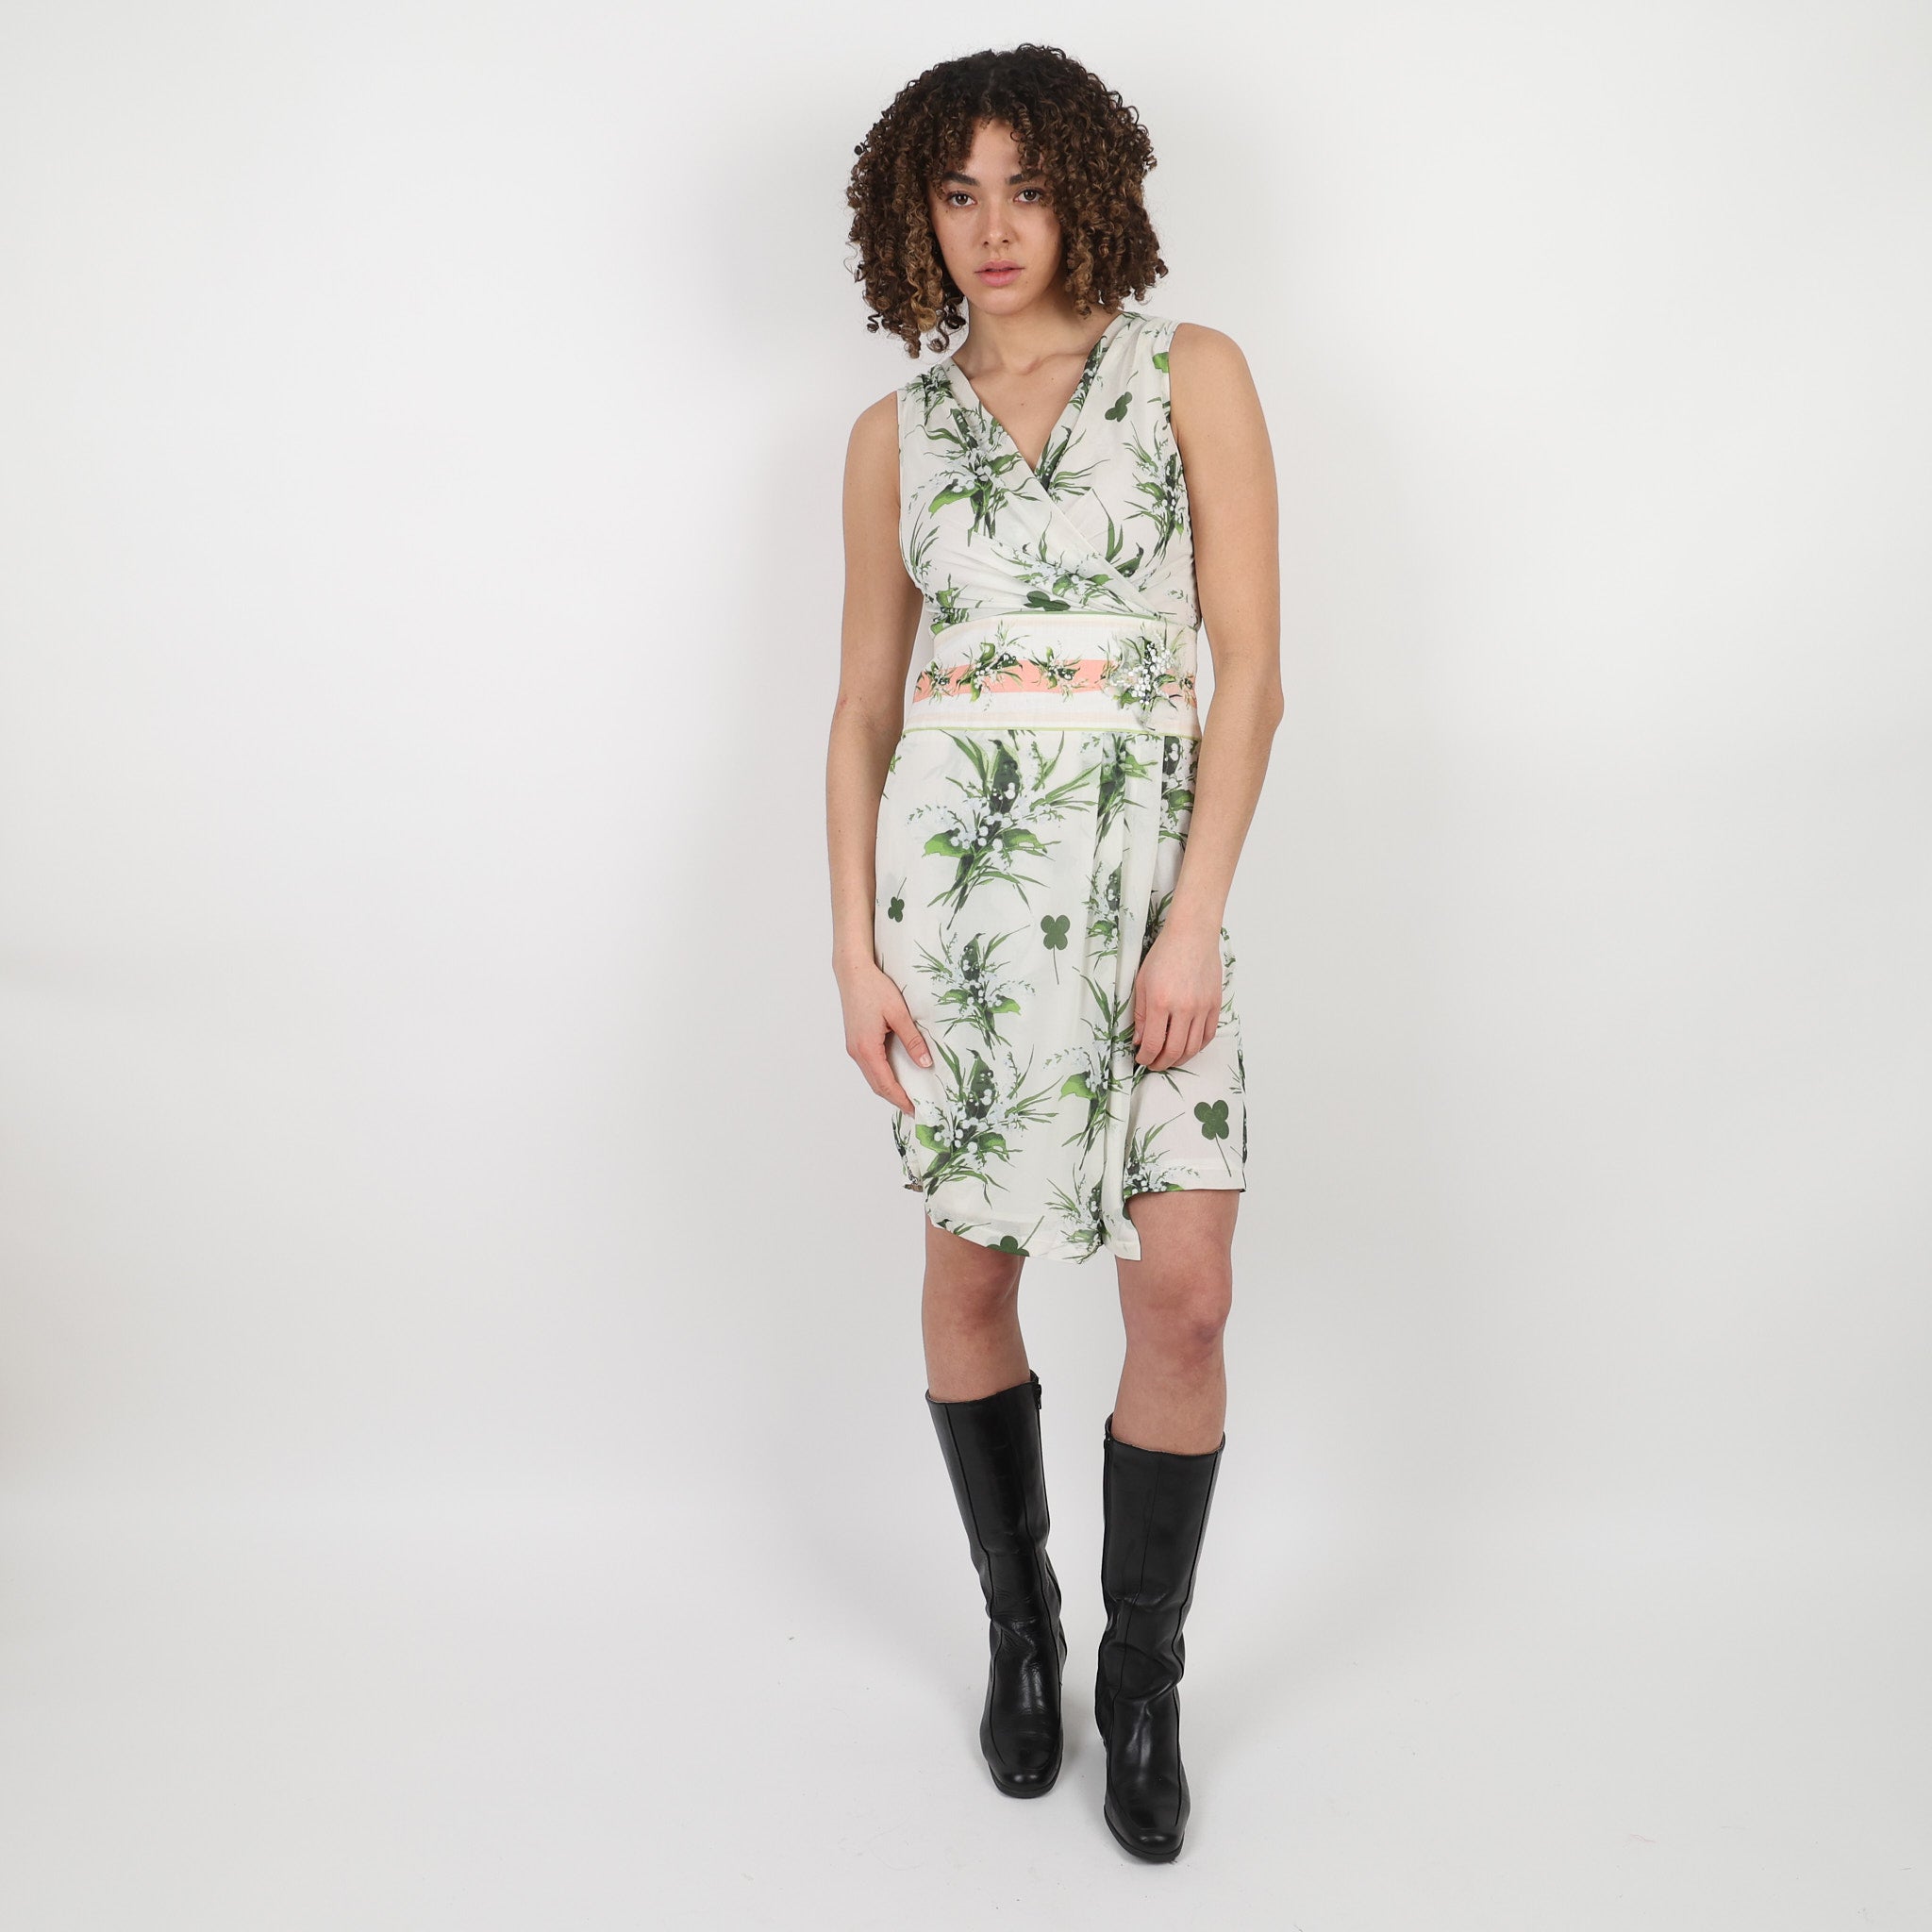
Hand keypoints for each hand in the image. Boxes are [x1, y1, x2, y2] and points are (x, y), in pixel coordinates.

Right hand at [838, 957, 932, 1113]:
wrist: (853, 972)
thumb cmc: (874, 989)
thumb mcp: (899, 1014)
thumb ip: (913, 1040)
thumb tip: (926, 1064)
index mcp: (867, 1048)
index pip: (885, 1083)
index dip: (900, 1099)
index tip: (915, 1110)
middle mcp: (857, 1051)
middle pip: (876, 1084)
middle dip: (894, 1098)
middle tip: (914, 1108)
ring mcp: (854, 1047)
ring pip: (871, 1076)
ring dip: (887, 1088)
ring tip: (907, 1095)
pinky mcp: (855, 1041)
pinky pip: (869, 1066)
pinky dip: (881, 1076)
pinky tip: (895, 1075)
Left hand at [1131, 922, 1222, 1070]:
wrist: (1191, 936)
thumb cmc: (1165, 954)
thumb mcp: (1142, 983)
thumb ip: (1141, 1015)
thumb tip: (1140, 1040)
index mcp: (1161, 1002)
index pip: (1154, 1044)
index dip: (1146, 1057)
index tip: (1141, 1059)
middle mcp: (1183, 1008)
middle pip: (1175, 1050)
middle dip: (1161, 1063)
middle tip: (1154, 1064)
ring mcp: (1202, 1007)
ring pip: (1193, 1047)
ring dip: (1180, 1058)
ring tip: (1169, 1058)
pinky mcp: (1215, 1005)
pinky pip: (1209, 1035)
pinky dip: (1198, 1046)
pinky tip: (1188, 1047)